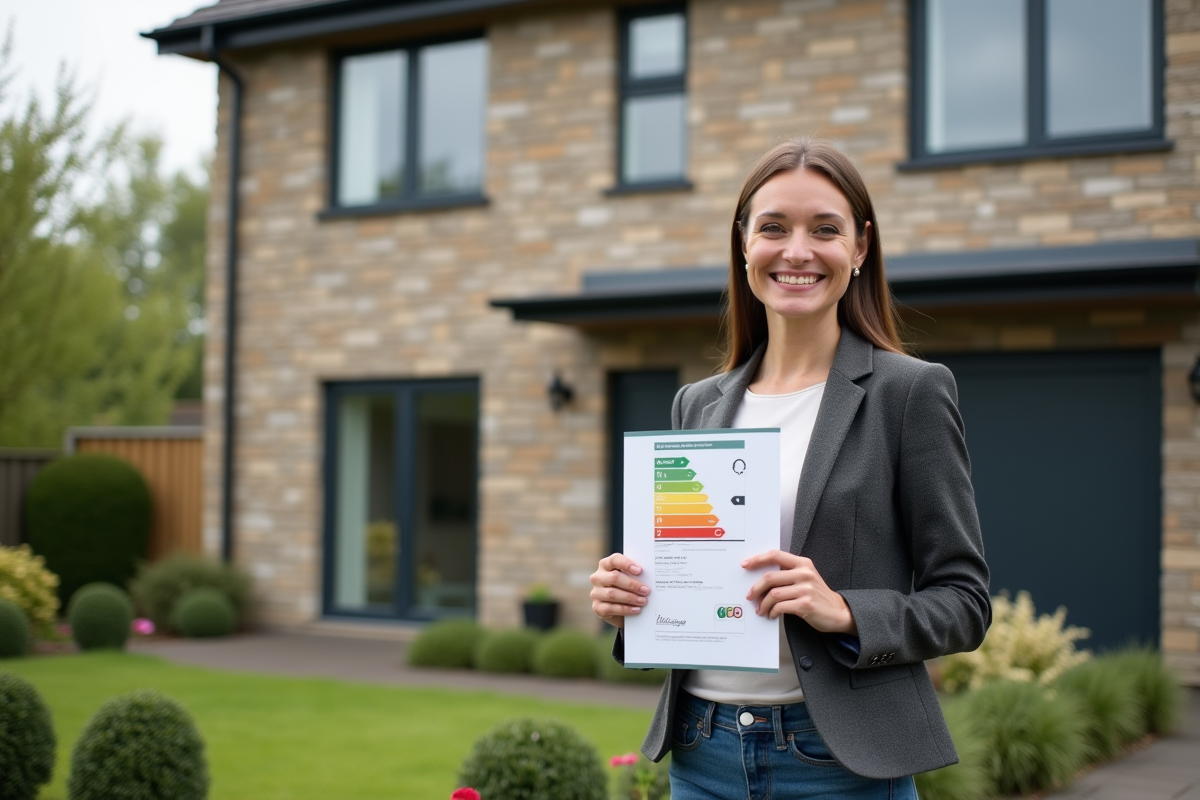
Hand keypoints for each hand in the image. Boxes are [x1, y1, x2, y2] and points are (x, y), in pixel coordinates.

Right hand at [590, 553, 649, 628]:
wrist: (620, 609)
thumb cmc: (627, 588)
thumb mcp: (630, 579)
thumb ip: (636, 575)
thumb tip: (650, 576)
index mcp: (605, 565)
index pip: (614, 560)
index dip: (627, 564)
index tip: (640, 570)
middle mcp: (598, 577)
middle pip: (614, 577)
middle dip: (632, 584)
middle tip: (646, 590)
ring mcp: (596, 593)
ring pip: (612, 594)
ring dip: (630, 598)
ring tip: (643, 601)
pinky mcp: (597, 607)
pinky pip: (610, 608)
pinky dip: (625, 609)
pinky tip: (636, 609)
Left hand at [742, 550, 856, 634]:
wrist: (839, 612)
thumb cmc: (817, 595)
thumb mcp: (806, 577)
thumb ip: (788, 573)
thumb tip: (761, 579)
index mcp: (803, 563)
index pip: (775, 555)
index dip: (757, 559)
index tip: (745, 565)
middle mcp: (804, 573)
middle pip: (770, 577)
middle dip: (756, 588)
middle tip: (750, 596)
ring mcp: (806, 589)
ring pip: (773, 594)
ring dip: (763, 604)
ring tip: (761, 610)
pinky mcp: (806, 604)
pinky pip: (780, 607)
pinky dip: (772, 612)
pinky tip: (772, 614)